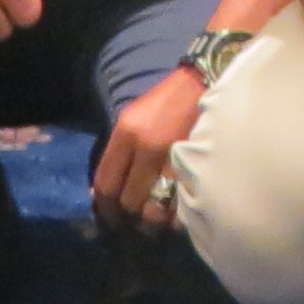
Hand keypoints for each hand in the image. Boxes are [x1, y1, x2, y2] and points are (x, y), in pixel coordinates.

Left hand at [89, 64, 202, 230]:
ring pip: (155, 210)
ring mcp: (174, 157)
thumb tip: (101, 193)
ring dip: (154, 221)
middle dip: (130, 216)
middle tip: (135, 219)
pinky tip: (175, 213)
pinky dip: (176, 216)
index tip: (110, 217)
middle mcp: (147, 146)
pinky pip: (180, 206)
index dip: (105, 207)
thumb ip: (117, 154)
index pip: (106, 183)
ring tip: (156, 221)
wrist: (202, 83)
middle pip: (129, 201)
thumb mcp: (132, 119)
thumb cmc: (163, 103)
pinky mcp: (197, 166)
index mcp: (126, 133)